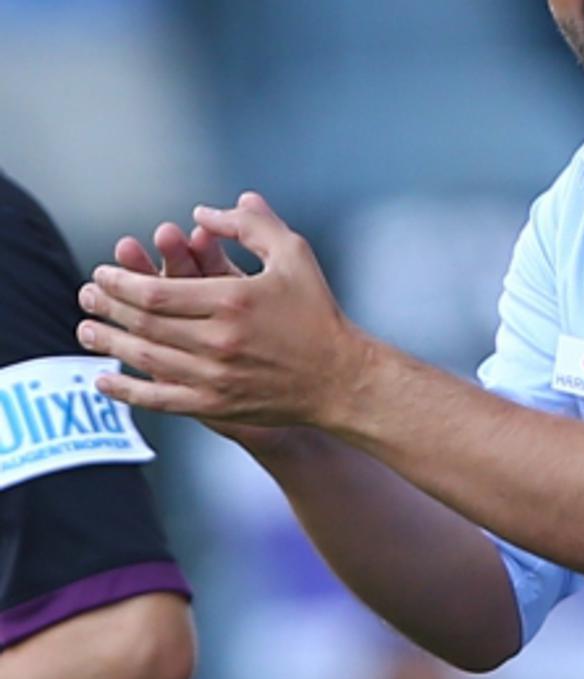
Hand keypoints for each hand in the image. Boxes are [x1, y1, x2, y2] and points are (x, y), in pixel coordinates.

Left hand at [79, 192, 368, 430]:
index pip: (155, 292)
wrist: (340, 378)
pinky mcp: (217, 404)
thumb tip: (203, 212)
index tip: (102, 273)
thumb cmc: (317, 313)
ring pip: (147, 358)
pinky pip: (161, 399)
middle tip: (86, 297)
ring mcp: (216, 377)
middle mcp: (220, 341)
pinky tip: (104, 381)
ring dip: (110, 343)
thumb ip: (250, 225)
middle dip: (107, 308)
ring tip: (87, 330)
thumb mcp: (293, 255)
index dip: (120, 282)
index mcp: (233, 301)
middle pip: (144, 323)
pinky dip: (128, 391)